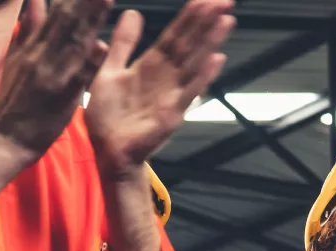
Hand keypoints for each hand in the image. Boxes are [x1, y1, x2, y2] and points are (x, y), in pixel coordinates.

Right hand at [0, 0, 107, 161]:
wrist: (4, 138)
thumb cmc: (15, 98)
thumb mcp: (18, 59)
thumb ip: (29, 30)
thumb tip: (35, 0)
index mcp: (33, 46)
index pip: (58, 15)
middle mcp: (42, 56)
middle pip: (67, 22)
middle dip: (86, 2)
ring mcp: (52, 75)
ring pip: (74, 43)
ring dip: (91, 20)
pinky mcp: (62, 97)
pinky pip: (79, 77)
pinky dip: (89, 61)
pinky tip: (100, 45)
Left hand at [85, 0, 234, 180]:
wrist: (109, 151)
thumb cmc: (109, 116)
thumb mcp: (109, 71)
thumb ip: (122, 44)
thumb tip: (133, 13)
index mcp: (150, 65)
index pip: (174, 34)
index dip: (189, 16)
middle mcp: (166, 76)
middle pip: (189, 43)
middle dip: (206, 21)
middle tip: (226, 0)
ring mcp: (172, 94)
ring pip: (194, 61)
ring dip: (211, 41)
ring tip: (227, 20)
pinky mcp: (172, 113)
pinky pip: (189, 91)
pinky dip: (203, 75)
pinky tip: (216, 59)